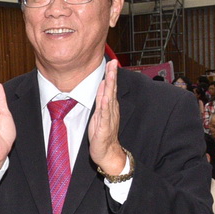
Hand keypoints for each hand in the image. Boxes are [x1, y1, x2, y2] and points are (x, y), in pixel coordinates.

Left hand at [88, 60, 126, 175]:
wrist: (107, 152)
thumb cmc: (102, 134)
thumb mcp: (100, 112)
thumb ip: (102, 98)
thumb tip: (103, 83)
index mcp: (110, 106)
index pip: (110, 87)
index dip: (111, 74)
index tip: (112, 61)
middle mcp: (111, 110)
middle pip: (112, 90)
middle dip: (112, 75)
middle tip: (113, 62)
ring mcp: (109, 118)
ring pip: (110, 99)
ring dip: (110, 87)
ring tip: (111, 74)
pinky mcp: (104, 127)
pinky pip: (105, 115)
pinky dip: (105, 106)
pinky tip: (106, 97)